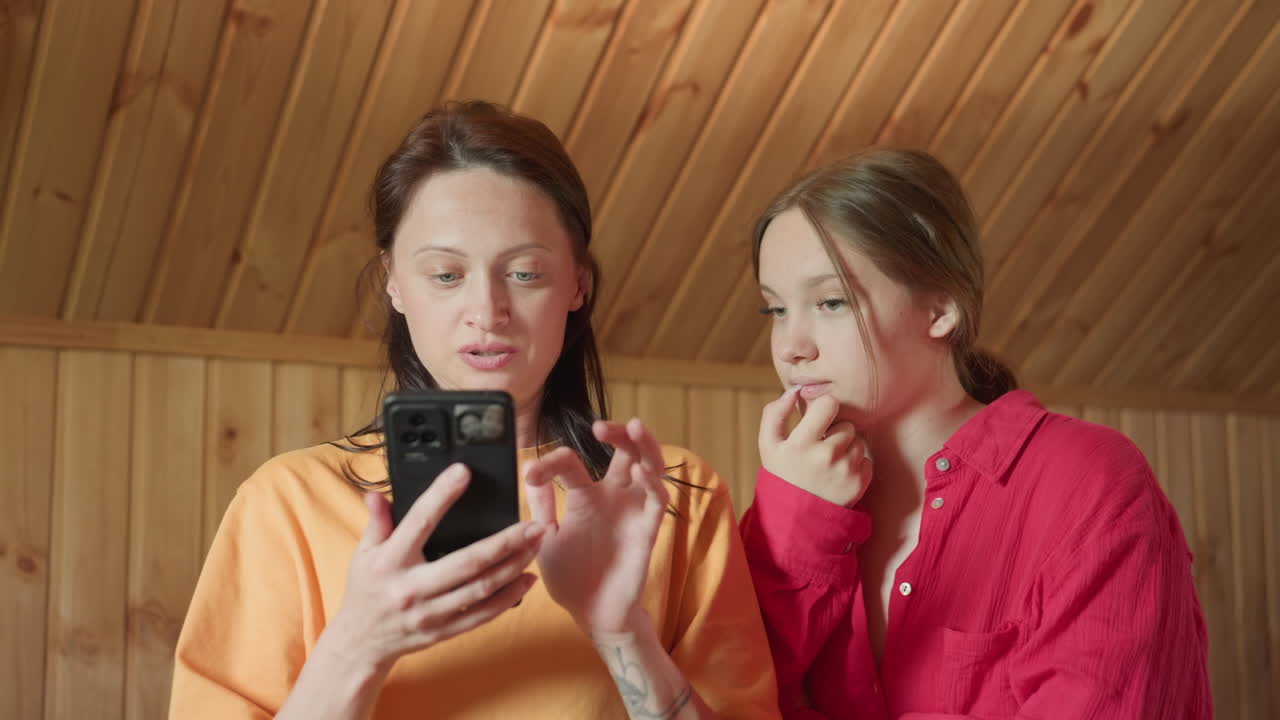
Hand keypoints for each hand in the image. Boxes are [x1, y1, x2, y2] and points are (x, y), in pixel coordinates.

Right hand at [320, 464, 543, 674]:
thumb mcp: (363, 553)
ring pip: (481, 589)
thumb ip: (377, 521)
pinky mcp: (442, 631)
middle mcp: (411, 588)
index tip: (463, 472)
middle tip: (533, 524)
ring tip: (536, 545)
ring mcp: (429, 614)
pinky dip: (508, 597)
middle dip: (506, 542)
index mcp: (390, 561)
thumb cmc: (365, 590)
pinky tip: (527, 579)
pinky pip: (482, 615)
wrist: (359, 643)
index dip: (441, 495)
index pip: (419, 521)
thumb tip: (376, 492)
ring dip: (514, 566)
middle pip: (467, 562)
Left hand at [523, 418, 667, 634]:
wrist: (592, 614)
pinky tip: (640, 472)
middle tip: (601, 425)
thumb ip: (541, 507)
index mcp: (585, 498)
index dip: (550, 463)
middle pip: (625, 452)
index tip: (531, 473)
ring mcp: (632, 512)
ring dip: (644, 445)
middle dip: (618, 432)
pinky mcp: (647, 531)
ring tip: (634, 427)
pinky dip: (652, 483)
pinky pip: (657, 501)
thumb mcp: (546, 539)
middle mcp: (612, 498)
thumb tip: (526, 472)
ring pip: (649, 466)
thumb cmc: (571, 578)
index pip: (571, 464)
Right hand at [759, 387, 870, 506]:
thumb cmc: (782, 475)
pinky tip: (838, 474)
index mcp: (802, 443)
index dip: (824, 409)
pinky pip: (866, 460)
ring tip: (829, 462)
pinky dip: (856, 465)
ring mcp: (844, 471)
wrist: (796, 518)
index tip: (818, 419)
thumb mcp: (768, 444)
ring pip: (858, 441)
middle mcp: (825, 456)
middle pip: (846, 424)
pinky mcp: (859, 484)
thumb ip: (774, 413)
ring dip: (847, 448)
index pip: (829, 404)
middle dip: (835, 432)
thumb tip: (795, 391)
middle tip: (821, 447)